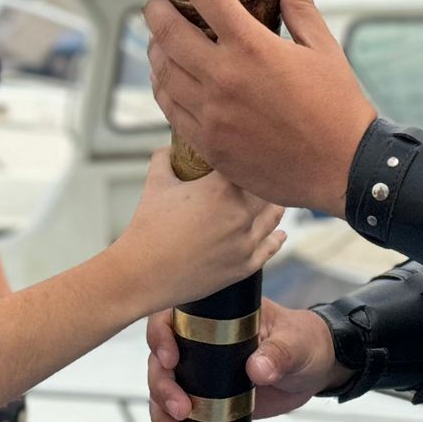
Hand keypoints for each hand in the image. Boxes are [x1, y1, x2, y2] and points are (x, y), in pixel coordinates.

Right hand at [113, 152, 285, 309]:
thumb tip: (171, 147)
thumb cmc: (147, 228)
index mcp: (221, 189)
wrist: (142, 274)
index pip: (248, 163)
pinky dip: (276, 238)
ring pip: (273, 217)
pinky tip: (280, 233)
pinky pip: (269, 248)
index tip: (250, 152)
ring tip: (275, 199)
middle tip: (264, 174)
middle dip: (264, 181)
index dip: (250, 157)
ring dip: (274, 206)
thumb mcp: (156, 183)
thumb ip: (166, 158)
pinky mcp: (244, 266)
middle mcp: (240, 214)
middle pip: (268, 189)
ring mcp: (245, 242)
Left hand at [146, 0, 377, 212]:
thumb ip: (300, 8)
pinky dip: (163, 88)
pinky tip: (169, 81)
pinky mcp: (209, 144)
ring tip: (161, 42)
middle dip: (155, 11)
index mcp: (252, 47)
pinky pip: (170, 110)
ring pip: (162, 72)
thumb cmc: (338, 108)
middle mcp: (224, 78)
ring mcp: (212, 114)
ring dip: (155, 51)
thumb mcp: (324, 50)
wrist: (344, 169)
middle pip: (166, 32)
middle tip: (157, 6)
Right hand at [146, 300, 346, 421]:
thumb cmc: (304, 341)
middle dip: (164, 393)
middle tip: (182, 413)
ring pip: (165, 401)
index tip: (170, 361)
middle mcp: (195, 348)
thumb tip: (258, 369)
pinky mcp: (207, 407)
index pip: (168, 320)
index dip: (160, 339)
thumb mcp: (295, 343)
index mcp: (209, 320)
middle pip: (160, 368)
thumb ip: (279, 353)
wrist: (315, 368)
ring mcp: (198, 380)